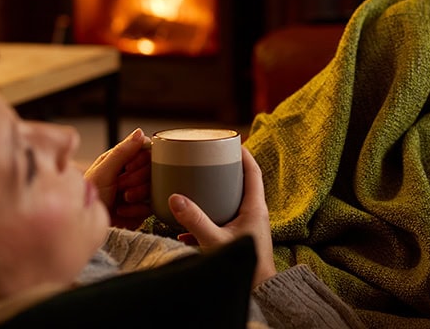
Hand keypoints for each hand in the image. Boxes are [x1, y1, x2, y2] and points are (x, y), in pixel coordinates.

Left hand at [84, 128, 151, 229]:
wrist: (86, 226)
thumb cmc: (88, 196)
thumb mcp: (103, 172)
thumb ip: (122, 152)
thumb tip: (139, 132)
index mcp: (122, 159)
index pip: (146, 150)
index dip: (142, 158)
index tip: (129, 167)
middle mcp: (132, 173)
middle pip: (153, 168)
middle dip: (137, 178)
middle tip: (121, 186)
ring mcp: (139, 190)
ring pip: (155, 185)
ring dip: (138, 193)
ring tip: (123, 198)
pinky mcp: (143, 208)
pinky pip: (152, 205)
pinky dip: (137, 209)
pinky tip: (122, 211)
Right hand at [169, 147, 277, 287]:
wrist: (256, 289)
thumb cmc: (243, 265)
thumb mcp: (214, 240)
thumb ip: (194, 219)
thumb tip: (174, 197)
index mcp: (254, 206)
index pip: (252, 171)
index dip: (243, 154)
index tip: (230, 141)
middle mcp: (253, 213)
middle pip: (241, 182)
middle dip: (225, 171)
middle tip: (208, 159)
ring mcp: (247, 225)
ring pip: (230, 201)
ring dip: (215, 194)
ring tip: (196, 186)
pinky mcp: (238, 237)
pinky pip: (223, 220)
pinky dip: (207, 218)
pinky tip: (187, 228)